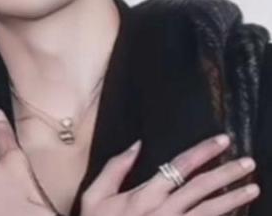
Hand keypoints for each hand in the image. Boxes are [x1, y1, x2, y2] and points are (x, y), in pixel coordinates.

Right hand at [81, 135, 259, 215]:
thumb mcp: (95, 195)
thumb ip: (116, 167)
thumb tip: (136, 144)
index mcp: (145, 195)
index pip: (180, 166)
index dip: (203, 152)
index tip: (222, 140)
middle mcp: (164, 211)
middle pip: (201, 188)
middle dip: (226, 172)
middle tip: (248, 161)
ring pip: (209, 211)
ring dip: (233, 199)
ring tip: (253, 187)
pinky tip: (236, 213)